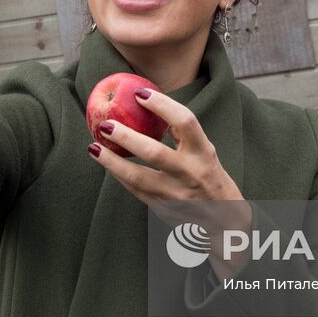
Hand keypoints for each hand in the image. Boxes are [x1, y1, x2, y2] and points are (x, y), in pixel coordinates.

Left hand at [88, 88, 253, 276]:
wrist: (224, 222)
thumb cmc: (210, 177)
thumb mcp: (206, 152)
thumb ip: (184, 134)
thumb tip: (153, 106)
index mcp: (204, 153)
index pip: (185, 121)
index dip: (162, 105)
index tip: (139, 94)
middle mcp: (190, 173)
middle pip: (155, 153)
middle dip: (127, 137)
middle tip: (105, 124)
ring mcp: (175, 194)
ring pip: (138, 177)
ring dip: (112, 162)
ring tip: (94, 147)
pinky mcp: (162, 208)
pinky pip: (135, 189)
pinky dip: (118, 175)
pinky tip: (105, 162)